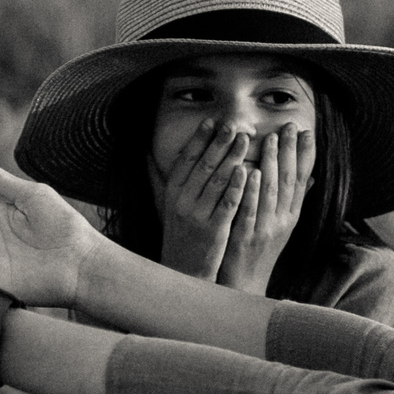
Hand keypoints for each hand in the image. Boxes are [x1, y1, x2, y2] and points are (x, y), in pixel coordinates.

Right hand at [156, 119, 251, 282]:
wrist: (183, 272)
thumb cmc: (179, 235)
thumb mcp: (165, 205)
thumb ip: (159, 178)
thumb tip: (145, 151)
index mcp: (171, 193)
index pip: (185, 160)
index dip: (198, 139)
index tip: (211, 121)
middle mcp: (182, 202)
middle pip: (203, 166)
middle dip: (219, 143)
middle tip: (234, 124)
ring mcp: (198, 217)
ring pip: (217, 181)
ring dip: (232, 157)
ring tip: (246, 140)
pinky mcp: (214, 231)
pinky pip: (227, 204)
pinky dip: (237, 186)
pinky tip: (248, 171)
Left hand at [217, 122, 312, 293]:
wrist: (245, 286)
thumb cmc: (260, 251)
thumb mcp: (282, 226)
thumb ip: (294, 201)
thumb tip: (313, 178)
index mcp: (291, 217)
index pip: (301, 181)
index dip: (305, 156)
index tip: (307, 132)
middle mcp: (282, 222)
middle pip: (288, 182)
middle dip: (290, 152)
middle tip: (289, 126)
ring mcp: (264, 230)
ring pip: (270, 193)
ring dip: (272, 164)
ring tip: (271, 139)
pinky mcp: (245, 238)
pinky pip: (249, 211)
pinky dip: (250, 190)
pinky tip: (250, 171)